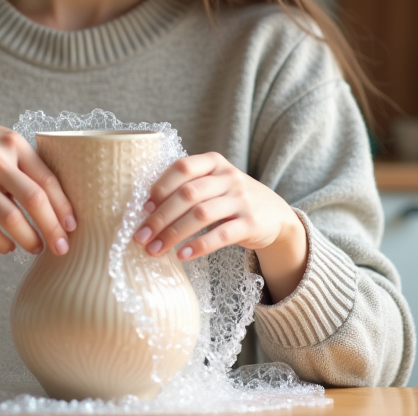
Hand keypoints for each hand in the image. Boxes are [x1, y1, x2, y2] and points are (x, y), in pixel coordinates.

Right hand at [0, 108, 75, 256]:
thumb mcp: (0, 139)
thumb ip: (25, 163)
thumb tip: (58, 200)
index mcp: (13, 144)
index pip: (48, 180)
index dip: (64, 207)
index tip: (73, 227)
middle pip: (34, 201)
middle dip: (53, 229)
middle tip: (62, 248)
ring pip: (11, 219)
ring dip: (29, 239)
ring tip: (36, 248)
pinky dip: (1, 243)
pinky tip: (9, 247)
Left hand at [131, 152, 307, 299]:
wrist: (276, 216)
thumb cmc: (231, 199)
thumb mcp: (214, 183)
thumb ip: (187, 187)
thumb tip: (146, 209)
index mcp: (214, 162)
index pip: (182, 167)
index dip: (160, 186)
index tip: (143, 208)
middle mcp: (229, 177)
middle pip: (188, 194)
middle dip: (160, 217)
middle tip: (140, 236)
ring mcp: (241, 200)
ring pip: (201, 215)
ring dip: (173, 234)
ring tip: (154, 250)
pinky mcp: (251, 223)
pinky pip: (221, 235)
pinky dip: (199, 245)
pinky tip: (182, 255)